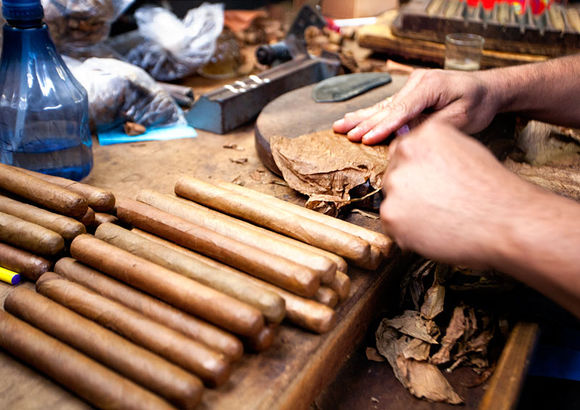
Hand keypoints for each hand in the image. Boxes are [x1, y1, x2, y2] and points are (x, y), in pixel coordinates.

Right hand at [333, 69, 500, 144]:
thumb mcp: (461, 118)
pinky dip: (370, 114)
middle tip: (344, 133)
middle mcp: (417, 82)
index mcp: (430, 86)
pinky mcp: (410, 92)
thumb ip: (430, 126)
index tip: (365, 139)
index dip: (382, 127)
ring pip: (383, 106)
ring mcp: (412, 85)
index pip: (401, 110)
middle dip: (364, 122)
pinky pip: (388, 106)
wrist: (488, 89)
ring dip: (360, 118)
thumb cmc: (478, 104)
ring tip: (339, 125)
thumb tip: (402, 134)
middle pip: (386, 107)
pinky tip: (353, 118)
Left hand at [379, 119, 539, 268]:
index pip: (403, 151)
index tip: (426, 183)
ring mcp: (396, 184)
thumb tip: (421, 161)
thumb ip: (437, 151)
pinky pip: (393, 224)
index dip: (415, 171)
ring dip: (408, 211)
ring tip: (440, 218)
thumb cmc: (494, 191)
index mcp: (425, 134)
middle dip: (410, 191)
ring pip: (392, 200)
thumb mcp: (466, 151)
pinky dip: (407, 232)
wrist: (508, 221)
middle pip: (394, 174)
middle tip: (437, 204)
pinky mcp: (391, 214)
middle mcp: (405, 153)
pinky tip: (434, 230)